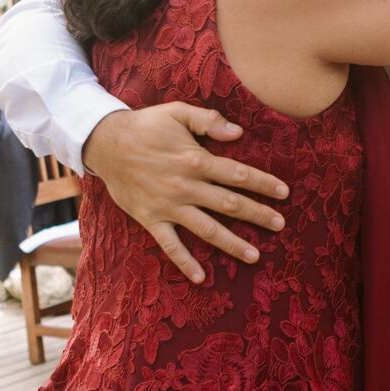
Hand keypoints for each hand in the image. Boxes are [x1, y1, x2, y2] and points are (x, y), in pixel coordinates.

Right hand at [83, 104, 289, 283]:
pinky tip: (201, 278)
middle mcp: (186, 186)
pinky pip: (170, 245)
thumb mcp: (177, 112)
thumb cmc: (146, 126)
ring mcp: (169, 206)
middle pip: (229, 204)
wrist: (105, 143)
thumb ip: (208, 120)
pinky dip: (185, 262)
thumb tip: (238, 133)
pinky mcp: (151, 219)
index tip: (284, 193)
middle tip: (280, 224)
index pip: (237, 174)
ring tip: (255, 256)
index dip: (263, 183)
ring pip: (207, 229)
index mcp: (195, 159)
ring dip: (232, 243)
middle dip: (258, 214)